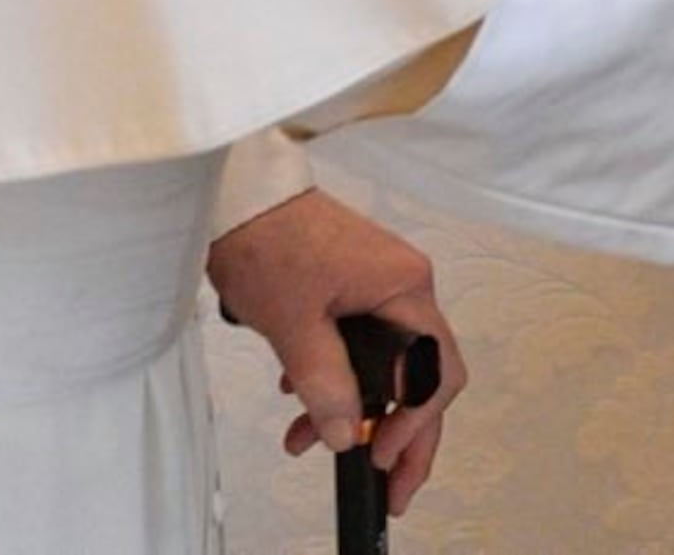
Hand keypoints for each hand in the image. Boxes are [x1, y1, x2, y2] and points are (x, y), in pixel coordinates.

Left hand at [203, 191, 461, 517]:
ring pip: (385, 362)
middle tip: (384, 479)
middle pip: (418, 373)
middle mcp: (404, 284)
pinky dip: (337, 377)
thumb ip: (324, 383)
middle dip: (399, 431)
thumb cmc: (268, 240)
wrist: (238, 194)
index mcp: (405, 287)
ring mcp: (379, 284)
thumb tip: (342, 435)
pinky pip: (362, 343)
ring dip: (354, 406)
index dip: (415, 422)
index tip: (379, 454)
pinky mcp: (354, 285)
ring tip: (309, 440)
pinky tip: (299, 396)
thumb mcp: (294, 324)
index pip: (435, 370)